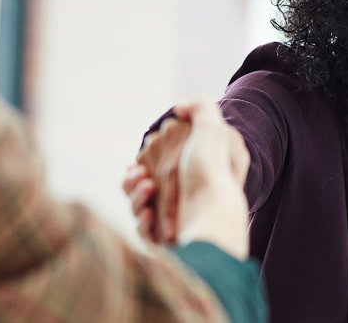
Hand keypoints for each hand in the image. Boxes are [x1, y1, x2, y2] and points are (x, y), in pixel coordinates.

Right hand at [127, 99, 249, 258]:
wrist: (212, 216)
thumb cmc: (212, 172)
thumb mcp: (213, 129)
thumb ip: (199, 108)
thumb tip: (179, 107)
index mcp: (193, 173)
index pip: (159, 163)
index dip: (147, 158)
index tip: (144, 154)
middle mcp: (184, 197)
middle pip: (142, 184)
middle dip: (134, 177)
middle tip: (141, 175)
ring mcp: (174, 220)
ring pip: (137, 205)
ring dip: (135, 195)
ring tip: (147, 188)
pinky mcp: (165, 241)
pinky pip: (143, 229)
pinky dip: (142, 220)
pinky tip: (149, 213)